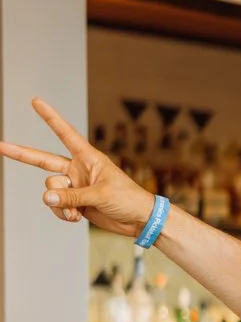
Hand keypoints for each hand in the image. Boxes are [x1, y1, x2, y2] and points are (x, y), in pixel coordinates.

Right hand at [0, 98, 155, 233]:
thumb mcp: (101, 195)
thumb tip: (46, 198)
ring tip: (78, 211)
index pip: (65, 134)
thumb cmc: (128, 199)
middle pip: (42, 160)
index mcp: (88, 157)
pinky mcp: (73, 201)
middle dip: (21, 154)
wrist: (139, 220)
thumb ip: (72, 197)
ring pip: (50, 189)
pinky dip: (62, 213)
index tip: (36, 101)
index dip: (50, 118)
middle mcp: (77, 169)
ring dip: (60, 203)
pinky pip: (55, 205)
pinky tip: (77, 217)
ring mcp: (74, 185)